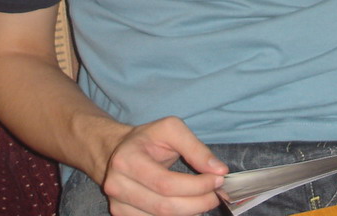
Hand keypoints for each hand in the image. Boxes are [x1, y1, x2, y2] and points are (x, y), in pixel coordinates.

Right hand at [100, 116, 228, 215]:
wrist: (118, 151)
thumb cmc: (148, 139)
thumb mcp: (171, 129)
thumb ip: (196, 148)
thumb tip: (219, 170)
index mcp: (127, 160)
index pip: (166, 183)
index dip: (196, 186)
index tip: (218, 180)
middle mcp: (117, 185)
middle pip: (164, 206)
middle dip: (197, 202)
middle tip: (216, 194)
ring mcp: (117, 204)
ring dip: (189, 212)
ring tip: (204, 199)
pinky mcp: (121, 215)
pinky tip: (187, 206)